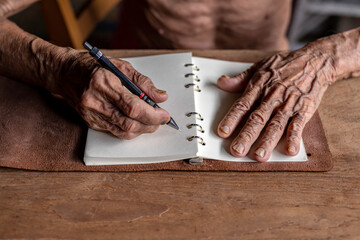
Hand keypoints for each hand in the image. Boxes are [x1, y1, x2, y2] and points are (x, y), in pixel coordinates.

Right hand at [51, 52, 169, 138]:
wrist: (64, 73)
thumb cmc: (92, 67)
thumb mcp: (120, 66)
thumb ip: (142, 82)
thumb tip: (160, 97)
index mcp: (103, 83)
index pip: (132, 106)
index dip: (152, 114)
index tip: (164, 115)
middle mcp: (95, 101)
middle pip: (129, 122)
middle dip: (150, 124)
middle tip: (162, 119)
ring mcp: (91, 114)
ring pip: (123, 131)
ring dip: (142, 129)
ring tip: (153, 122)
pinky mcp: (90, 122)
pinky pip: (115, 132)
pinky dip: (130, 130)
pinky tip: (138, 123)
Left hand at [217, 49, 335, 160]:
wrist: (315, 60)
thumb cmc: (285, 65)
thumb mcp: (260, 66)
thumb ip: (240, 78)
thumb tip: (221, 82)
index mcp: (259, 88)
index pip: (242, 106)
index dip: (231, 119)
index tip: (222, 132)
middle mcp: (272, 98)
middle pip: (257, 119)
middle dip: (246, 136)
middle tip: (237, 151)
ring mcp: (288, 105)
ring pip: (276, 125)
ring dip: (267, 141)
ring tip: (259, 156)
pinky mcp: (304, 109)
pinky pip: (298, 125)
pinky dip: (294, 137)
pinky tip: (289, 150)